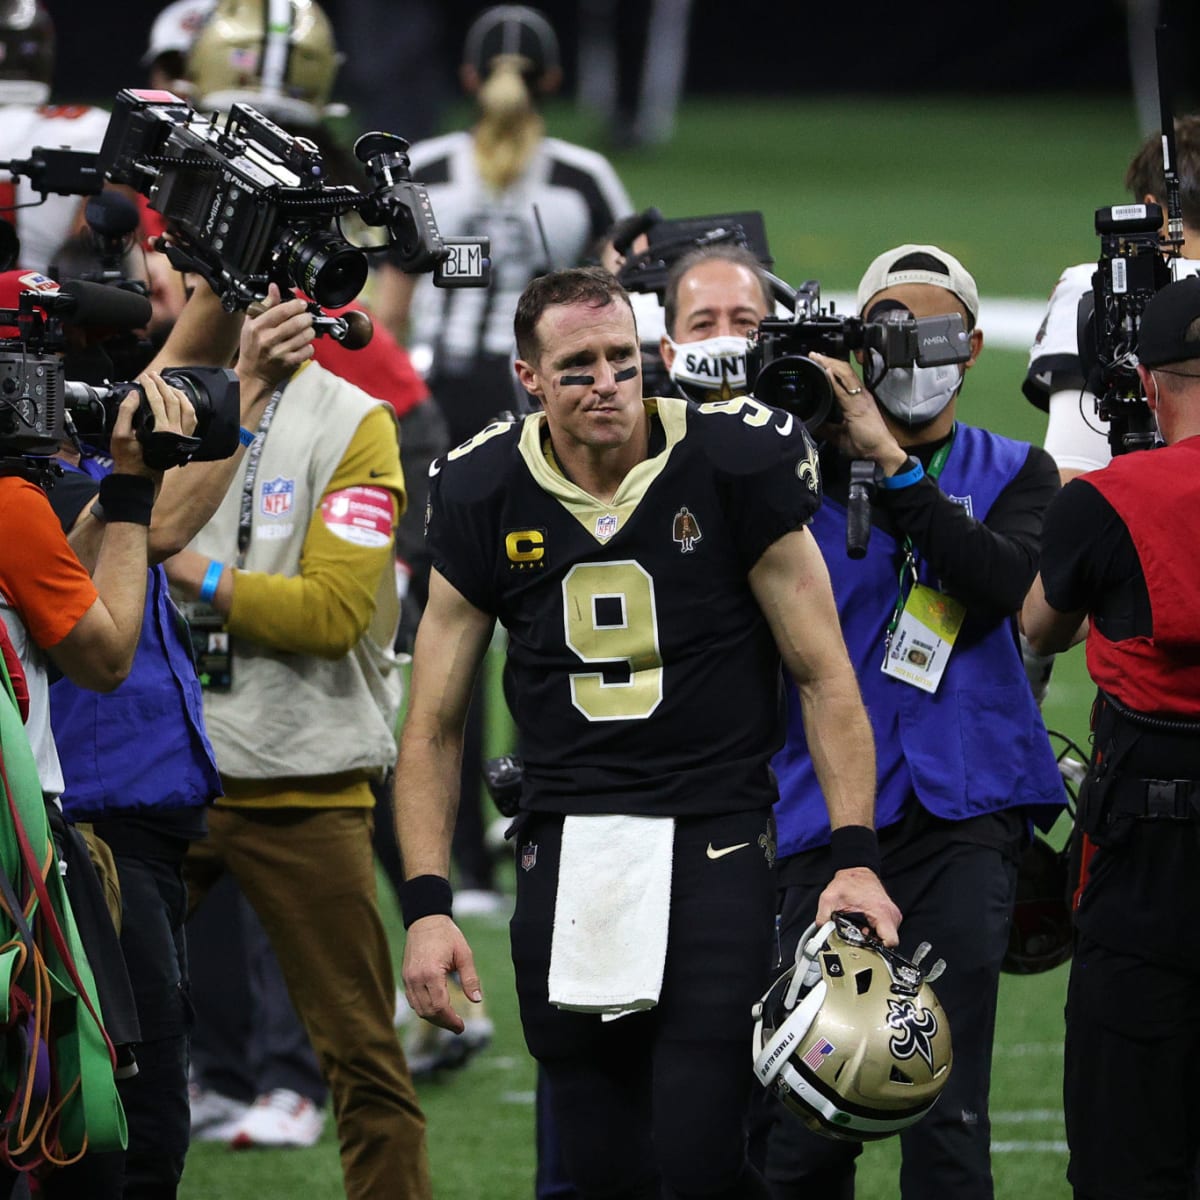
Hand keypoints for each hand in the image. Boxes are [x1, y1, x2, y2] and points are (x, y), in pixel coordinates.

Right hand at [108, 370, 196, 478]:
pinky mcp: (185, 439)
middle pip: (173, 400)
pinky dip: (187, 406)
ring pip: (187, 408)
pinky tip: (179, 400)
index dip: (150, 386)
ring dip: (177, 393)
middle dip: (163, 385)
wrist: (141, 475)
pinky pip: (192, 419)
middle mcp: (176, 432)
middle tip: (153, 376)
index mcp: (161, 430)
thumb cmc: (129, 457)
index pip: (157, 400)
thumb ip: (126, 412)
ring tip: (167, 385)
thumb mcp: (119, 434)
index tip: (143, 378)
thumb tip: (135, 394)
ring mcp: (183, 435)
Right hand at [238, 283, 314, 398]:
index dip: (296, 305)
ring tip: (306, 329)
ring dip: (309, 330)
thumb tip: (274, 288)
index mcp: (257, 327)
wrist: (253, 374)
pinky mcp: (289, 363)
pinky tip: (303, 344)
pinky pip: (308, 350)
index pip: (282, 311)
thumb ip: (265, 305)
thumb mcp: (251, 323)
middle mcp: (268, 339)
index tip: (301, 304)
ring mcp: (280, 352)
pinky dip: (309, 345)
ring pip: (305, 336)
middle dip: (306, 317)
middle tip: (307, 317)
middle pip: (296, 323)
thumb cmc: (252, 348)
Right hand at [402, 914, 482, 1033]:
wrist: (426, 920)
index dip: (451, 1020)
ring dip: (433, 1018)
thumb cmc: (447, 935)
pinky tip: (437, 1008)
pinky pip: (413, 1000)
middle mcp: (416, 978)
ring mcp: (408, 978)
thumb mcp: (464, 954)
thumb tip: (477, 1000)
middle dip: (443, 1022)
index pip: (439, 1006)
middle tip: (458, 1026)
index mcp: (431, 973)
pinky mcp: (405, 977)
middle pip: (427, 1012)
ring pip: (418, 1009)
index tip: (462, 1026)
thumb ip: (470, 978)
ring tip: (449, 1019)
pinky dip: (424, 1009)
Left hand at [809, 352, 906, 472]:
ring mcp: (861, 399)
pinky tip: (827, 372)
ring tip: (818, 358)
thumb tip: (813, 424)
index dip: (831, 367)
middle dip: (828, 361)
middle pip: (844, 371)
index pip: (844, 377)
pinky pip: (845, 390)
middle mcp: (861, 395)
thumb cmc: (866, 444)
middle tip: (814, 355)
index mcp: (857, 400)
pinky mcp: (858, 407)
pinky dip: (835, 380)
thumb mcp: (840, 434)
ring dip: (830, 365)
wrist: (880, 453)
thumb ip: (827, 427)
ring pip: (845, 375)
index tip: (817, 361)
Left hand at [816, 867, 901, 946]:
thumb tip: (821, 930)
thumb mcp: (829, 898)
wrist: (856, 871)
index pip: (891, 942)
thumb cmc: (848, 882)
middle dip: (873, 943)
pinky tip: (865, 926)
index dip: (878, 948)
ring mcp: (892, 914)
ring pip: (887, 937)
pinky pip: (886, 930)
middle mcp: (891, 914)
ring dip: (874, 937)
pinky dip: (876, 931)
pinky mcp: (890, 915)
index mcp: (881, 911)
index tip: (866, 945)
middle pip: (888, 942)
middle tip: (859, 936)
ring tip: (861, 930)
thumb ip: (823, 917)